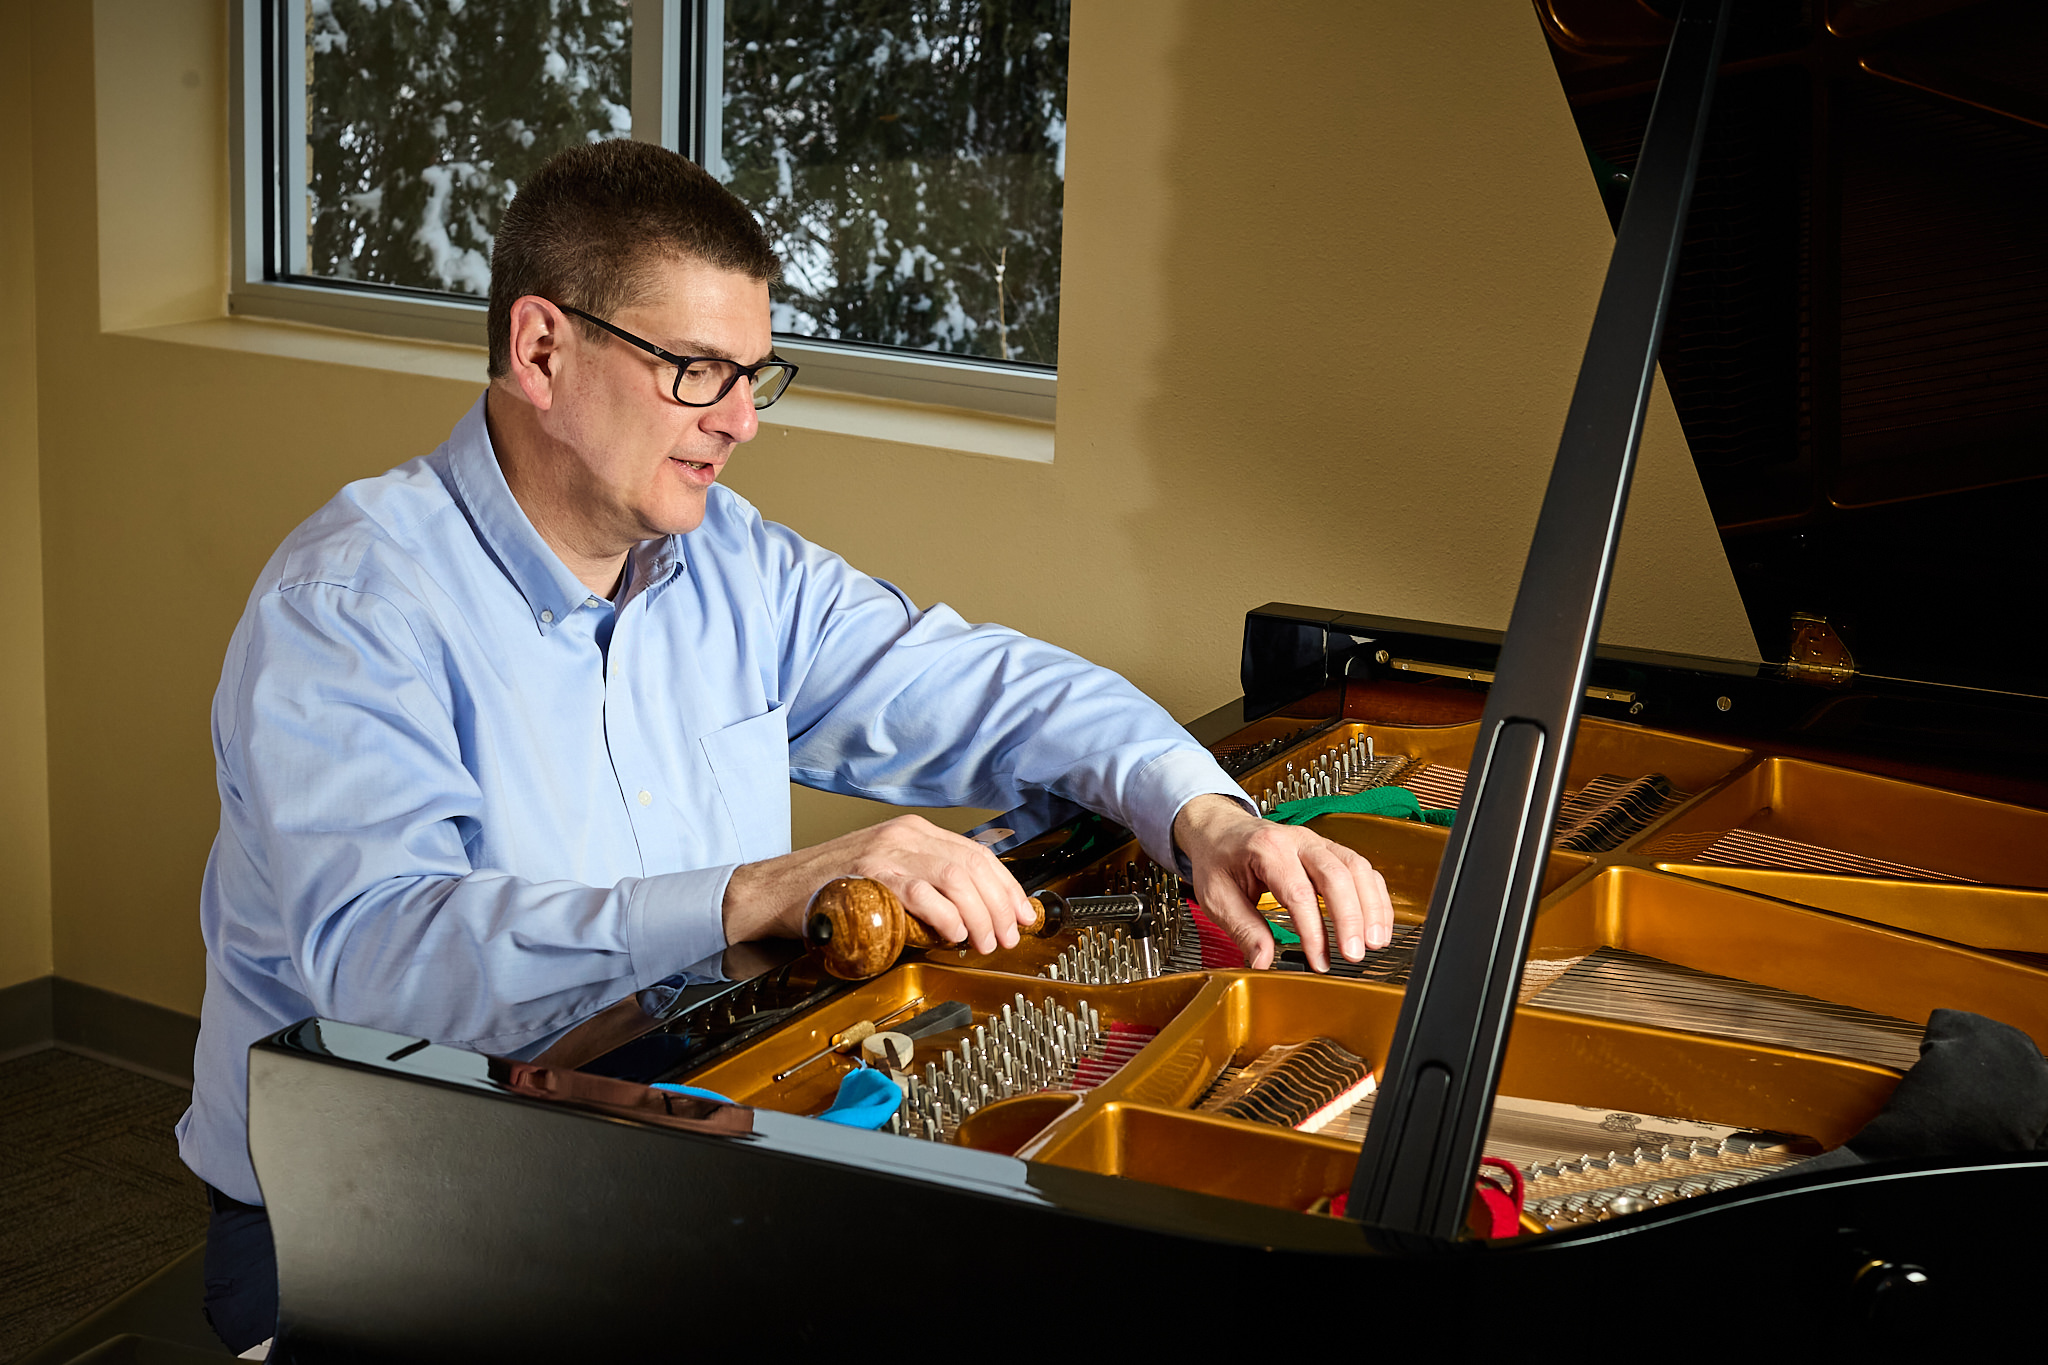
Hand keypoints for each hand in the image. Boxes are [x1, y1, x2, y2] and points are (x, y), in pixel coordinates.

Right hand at [723, 814, 1035, 953]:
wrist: (774, 892)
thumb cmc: (829, 891)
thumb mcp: (886, 876)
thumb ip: (925, 885)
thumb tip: (972, 914)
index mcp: (912, 832)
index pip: (977, 853)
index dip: (1006, 886)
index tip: (1022, 914)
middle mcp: (904, 835)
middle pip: (973, 865)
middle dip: (1000, 905)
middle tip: (1006, 937)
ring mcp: (887, 852)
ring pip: (957, 877)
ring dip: (980, 915)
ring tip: (984, 942)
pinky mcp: (871, 875)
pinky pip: (923, 893)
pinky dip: (946, 917)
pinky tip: (952, 936)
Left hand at [1172, 794, 1392, 971]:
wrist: (1220, 829)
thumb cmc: (1219, 859)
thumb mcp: (1217, 896)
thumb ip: (1243, 929)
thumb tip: (1264, 961)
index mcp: (1267, 849)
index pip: (1298, 892)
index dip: (1313, 931)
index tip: (1319, 960)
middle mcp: (1297, 841)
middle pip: (1336, 875)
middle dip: (1350, 918)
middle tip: (1353, 954)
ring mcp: (1317, 842)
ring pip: (1356, 868)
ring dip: (1370, 907)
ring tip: (1374, 942)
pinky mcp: (1330, 850)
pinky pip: (1361, 869)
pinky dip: (1374, 896)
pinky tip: (1376, 923)